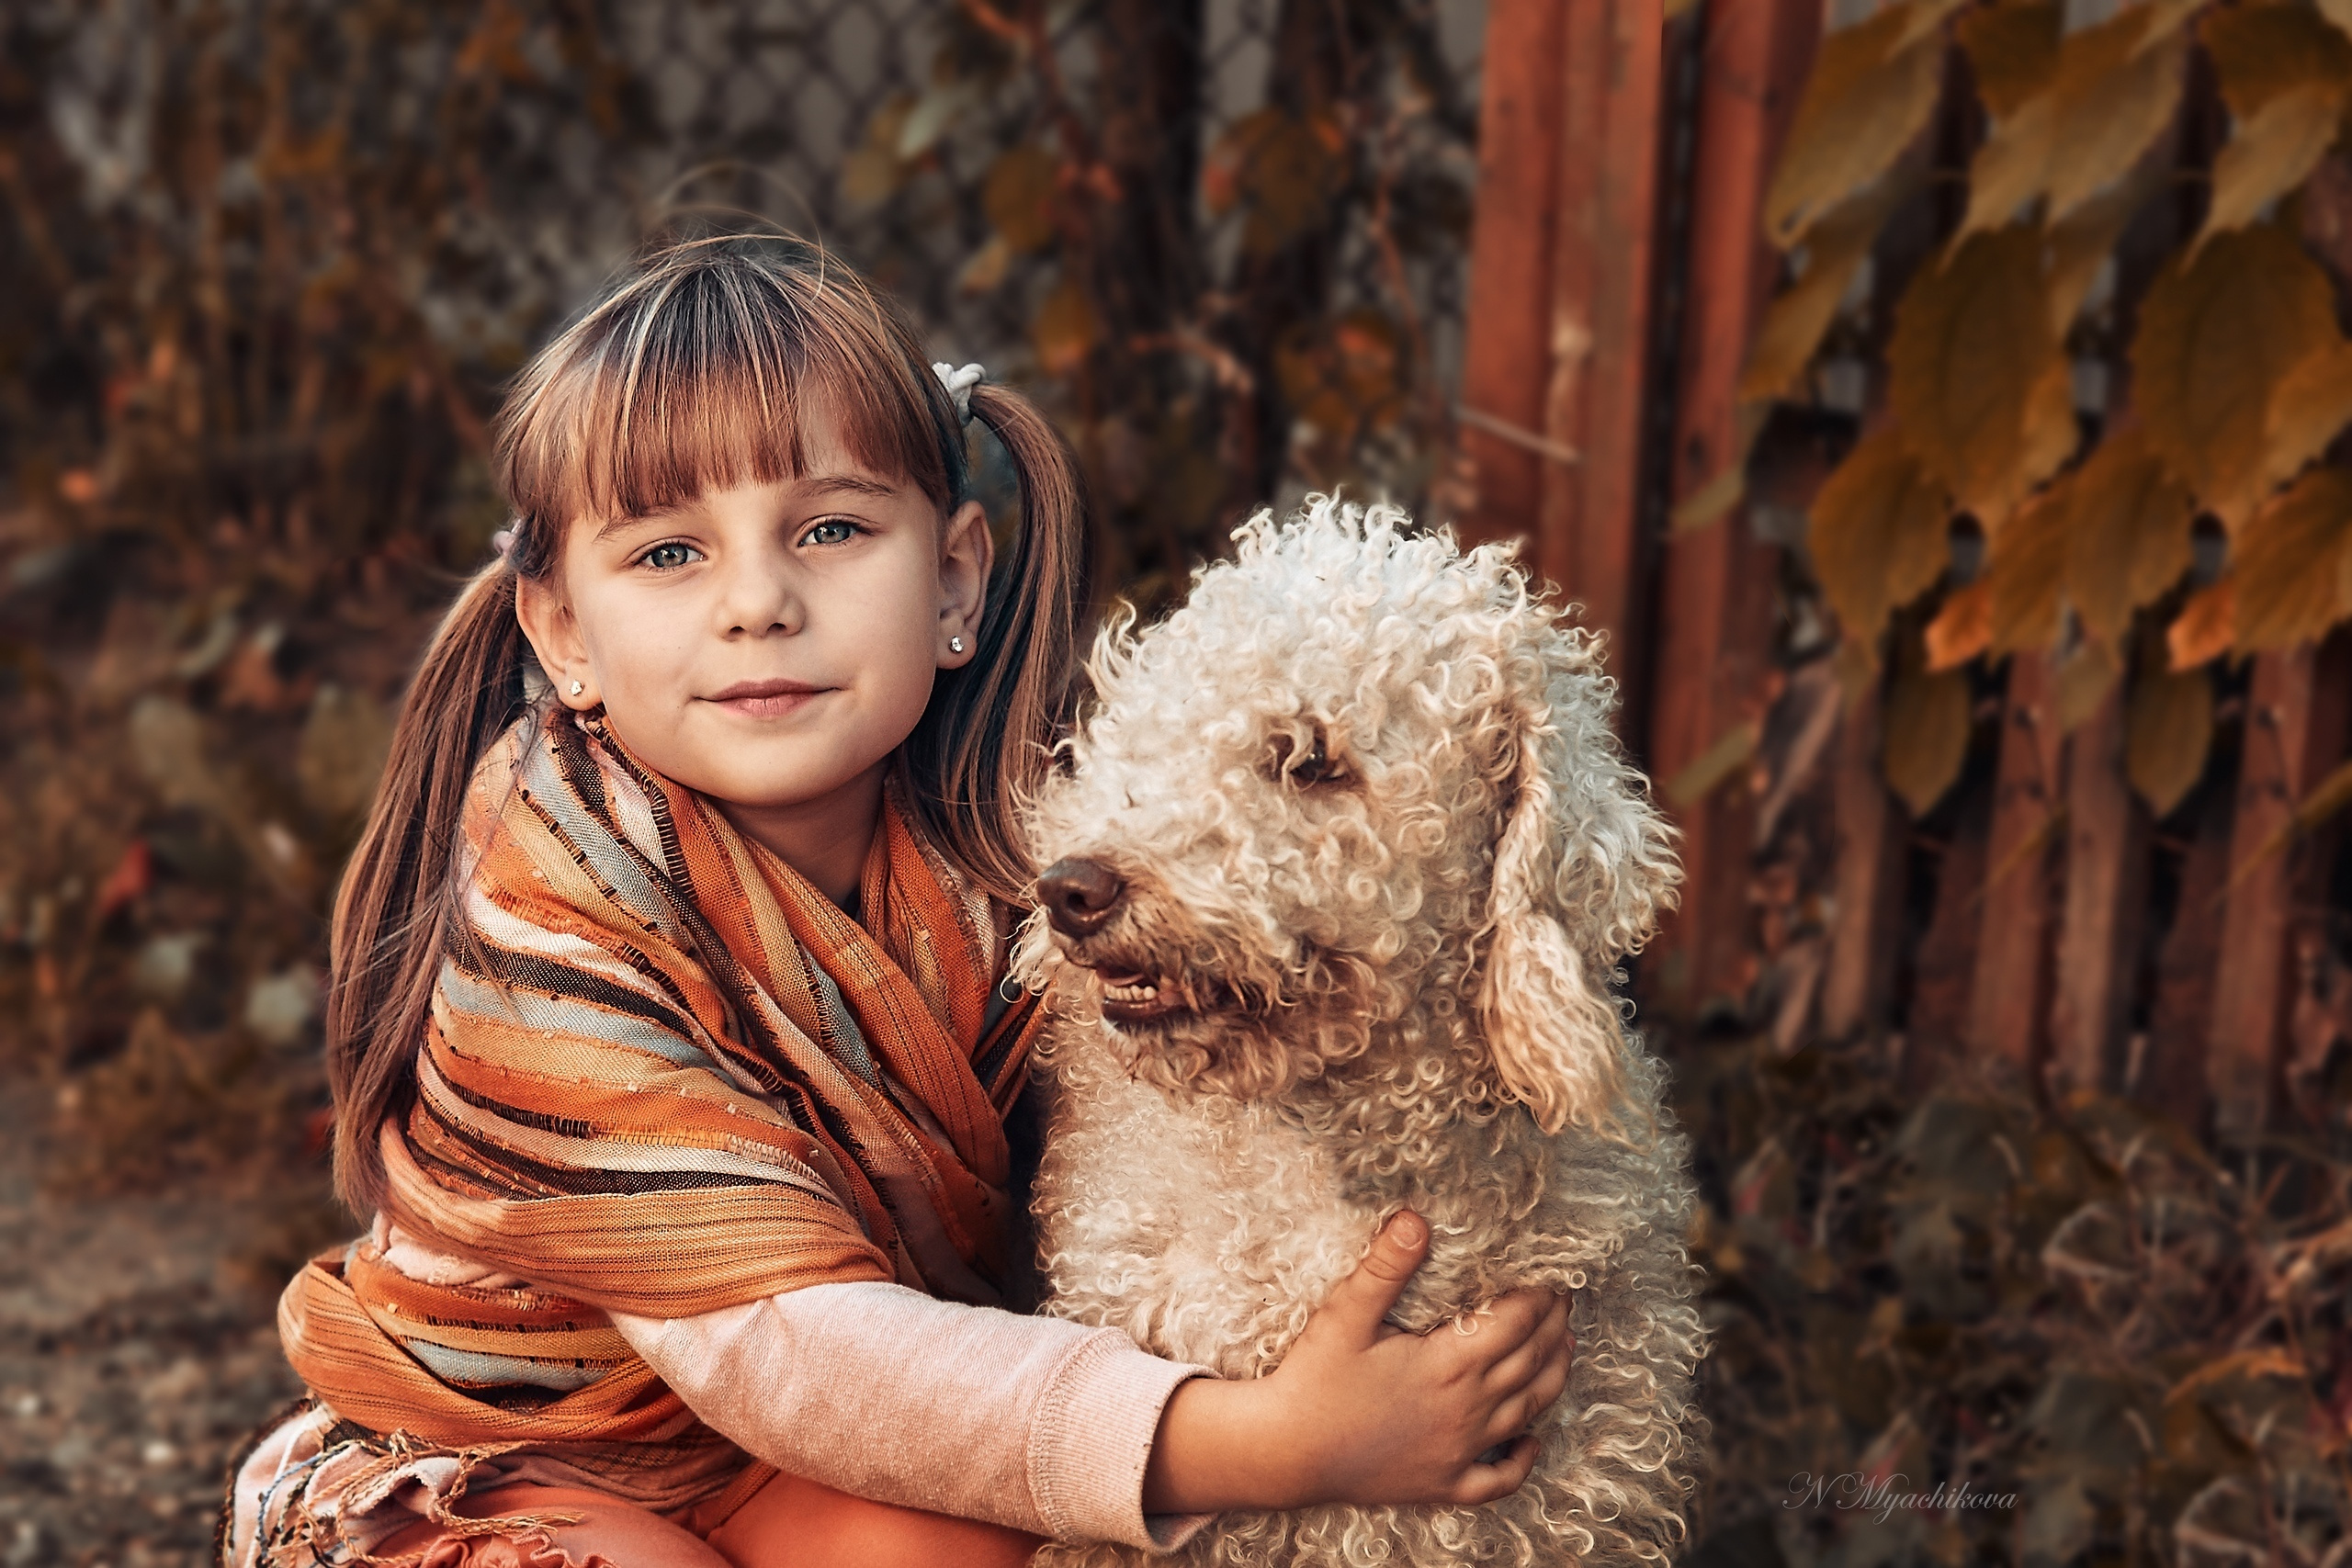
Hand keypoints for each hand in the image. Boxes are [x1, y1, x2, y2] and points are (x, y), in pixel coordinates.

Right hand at [1140, 1210, 1575, 1513]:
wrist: (1287, 1453)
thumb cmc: (1314, 1381)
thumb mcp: (1346, 1314)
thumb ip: (1386, 1267)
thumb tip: (1416, 1219)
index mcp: (1449, 1365)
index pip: (1516, 1324)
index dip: (1540, 1298)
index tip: (1552, 1275)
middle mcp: (1465, 1410)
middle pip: (1531, 1363)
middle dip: (1554, 1328)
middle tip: (1565, 1301)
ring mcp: (1458, 1451)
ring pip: (1526, 1413)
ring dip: (1554, 1378)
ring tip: (1565, 1349)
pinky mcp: (1442, 1484)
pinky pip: (1497, 1480)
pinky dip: (1522, 1462)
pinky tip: (1531, 1443)